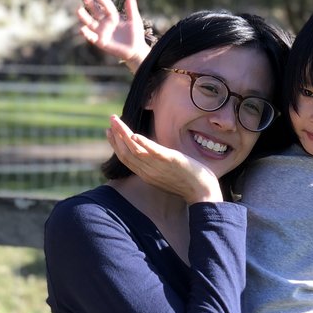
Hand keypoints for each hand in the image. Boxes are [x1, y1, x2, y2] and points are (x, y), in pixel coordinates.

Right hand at [77, 0, 150, 72]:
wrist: (135, 51)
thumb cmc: (135, 35)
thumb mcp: (135, 21)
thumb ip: (131, 10)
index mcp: (113, 16)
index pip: (106, 5)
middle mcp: (105, 23)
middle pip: (95, 12)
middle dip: (90, 4)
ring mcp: (101, 32)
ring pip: (90, 23)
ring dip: (84, 17)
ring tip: (78, 10)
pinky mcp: (100, 42)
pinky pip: (91, 37)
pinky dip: (86, 34)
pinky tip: (82, 29)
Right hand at [107, 115, 222, 202]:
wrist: (202, 192)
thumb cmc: (188, 182)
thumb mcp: (166, 172)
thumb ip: (156, 163)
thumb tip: (152, 152)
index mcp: (146, 174)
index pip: (126, 158)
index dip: (116, 144)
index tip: (110, 132)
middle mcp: (148, 171)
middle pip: (126, 153)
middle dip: (116, 135)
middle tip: (111, 120)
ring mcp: (158, 167)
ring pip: (134, 150)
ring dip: (123, 134)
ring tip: (117, 120)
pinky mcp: (170, 161)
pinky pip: (153, 152)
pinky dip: (143, 144)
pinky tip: (135, 135)